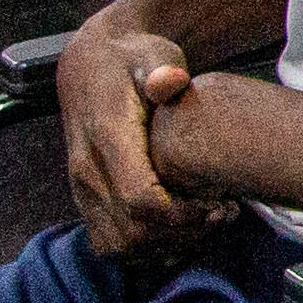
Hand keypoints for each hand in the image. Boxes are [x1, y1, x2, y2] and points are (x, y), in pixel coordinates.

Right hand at [53, 24, 208, 264]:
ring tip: (202, 225)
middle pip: (132, 233)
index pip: (140, 200)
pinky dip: (143, 249)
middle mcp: (87, 170)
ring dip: (164, 247)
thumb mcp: (153, 53)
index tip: (218, 206)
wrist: (91, 62)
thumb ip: (161, 70)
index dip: (182, 216)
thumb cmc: (133, 58)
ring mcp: (82, 187)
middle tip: (221, 216)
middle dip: (181, 235)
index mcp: (106, 138)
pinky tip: (176, 231)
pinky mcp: (85, 197)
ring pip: (117, 245)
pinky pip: (108, 242)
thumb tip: (169, 80)